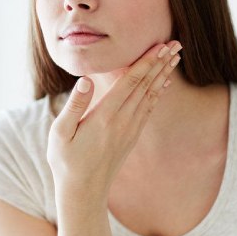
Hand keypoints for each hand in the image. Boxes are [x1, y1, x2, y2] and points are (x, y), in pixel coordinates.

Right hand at [47, 41, 181, 211]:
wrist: (83, 192)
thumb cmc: (65, 162)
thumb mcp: (60, 133)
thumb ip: (74, 105)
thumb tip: (84, 80)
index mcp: (104, 117)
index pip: (130, 83)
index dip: (146, 62)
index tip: (159, 45)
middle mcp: (122, 122)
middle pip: (146, 86)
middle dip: (161, 63)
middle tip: (176, 43)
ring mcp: (129, 130)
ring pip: (151, 96)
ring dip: (163, 74)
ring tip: (175, 57)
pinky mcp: (131, 136)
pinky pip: (148, 109)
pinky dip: (158, 92)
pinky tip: (163, 82)